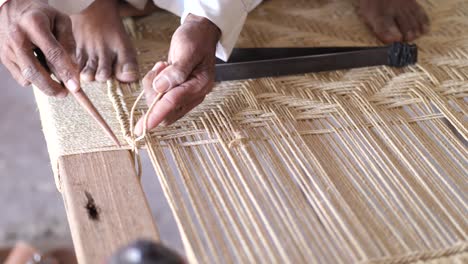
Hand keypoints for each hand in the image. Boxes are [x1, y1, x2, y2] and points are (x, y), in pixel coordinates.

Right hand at [0, 0, 79, 96]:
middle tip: (65, 93)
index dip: (65, 72)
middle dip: (51, 87)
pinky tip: (40, 68)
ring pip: (27, 77)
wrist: (14, 7)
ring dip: (44, 84)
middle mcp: (17, 37)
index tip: (75, 87)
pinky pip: (20, 77)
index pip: (53, 53)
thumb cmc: (42, 15)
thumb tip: (73, 69)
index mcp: (34, 24)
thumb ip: (68, 44)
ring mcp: (7, 48)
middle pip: (34, 71)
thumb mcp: (61, 22)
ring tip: (56, 78)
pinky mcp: (3, 57)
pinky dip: (33, 79)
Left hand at [134, 14, 219, 134]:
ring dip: (154, 86)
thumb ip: (176, 71)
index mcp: (200, 86)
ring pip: (160, 105)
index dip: (157, 114)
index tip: (143, 126)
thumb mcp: (187, 50)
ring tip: (162, 66)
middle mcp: (194, 94)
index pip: (174, 103)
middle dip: (154, 95)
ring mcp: (186, 94)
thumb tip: (161, 88)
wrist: (200, 32)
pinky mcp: (178, 92)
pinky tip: (163, 69)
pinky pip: (160, 97)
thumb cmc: (197, 38)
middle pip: (166, 111)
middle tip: (157, 71)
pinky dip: (155, 84)